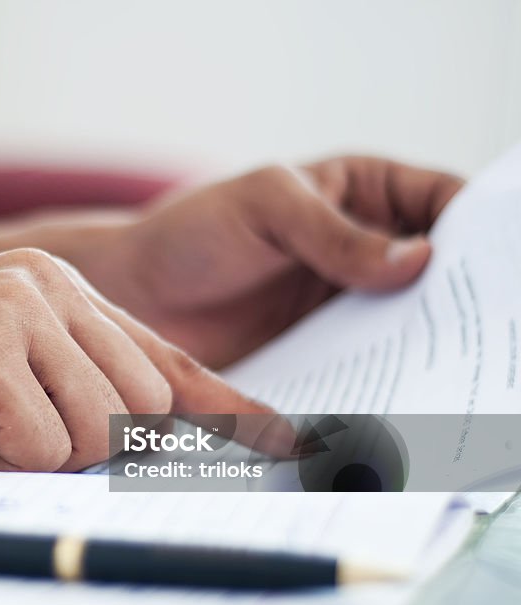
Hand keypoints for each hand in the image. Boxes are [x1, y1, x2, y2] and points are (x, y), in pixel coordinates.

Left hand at [0, 157, 462, 367]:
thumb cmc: (189, 234)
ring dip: (432, 351)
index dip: (481, 231)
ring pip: (411, 326)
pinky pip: (368, 368)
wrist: (126, 296)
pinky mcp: (320, 353)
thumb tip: (421, 259)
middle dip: (464, 301)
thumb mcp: (265, 210)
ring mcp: (343, 304)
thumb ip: (335, 235)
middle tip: (490, 341)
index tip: (501, 273)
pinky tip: (400, 408)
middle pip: (439, 271)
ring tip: (460, 384)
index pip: (444, 202)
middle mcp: (363, 248)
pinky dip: (386, 384)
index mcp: (361, 191)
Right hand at [0, 250, 289, 472]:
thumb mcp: (0, 391)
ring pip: (100, 430)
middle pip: (145, 406)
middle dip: (89, 453)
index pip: (166, 361)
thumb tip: (182, 444)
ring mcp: (16, 307)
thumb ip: (83, 397)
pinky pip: (40, 444)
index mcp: (57, 286)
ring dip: (31, 459)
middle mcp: (47, 281)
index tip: (293, 447)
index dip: (228, 412)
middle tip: (0, 442)